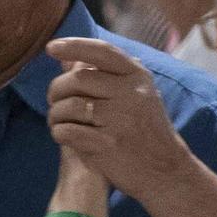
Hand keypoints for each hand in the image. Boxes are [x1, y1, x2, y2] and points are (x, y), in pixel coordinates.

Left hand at [44, 37, 195, 203]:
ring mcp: (120, 119)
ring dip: (55, 114)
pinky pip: (67, 131)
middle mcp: (131, 94)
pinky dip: (59, 132)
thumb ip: (106, 74)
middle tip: (54, 101)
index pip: (101, 52)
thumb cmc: (145, 129)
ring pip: (69, 106)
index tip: (51, 49)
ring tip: (58, 120)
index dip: (73, 46)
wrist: (165, 170)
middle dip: (57, 89)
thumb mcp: (137, 94)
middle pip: (78, 79)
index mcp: (138, 77)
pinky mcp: (107, 144)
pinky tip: (63, 135)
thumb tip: (68, 58)